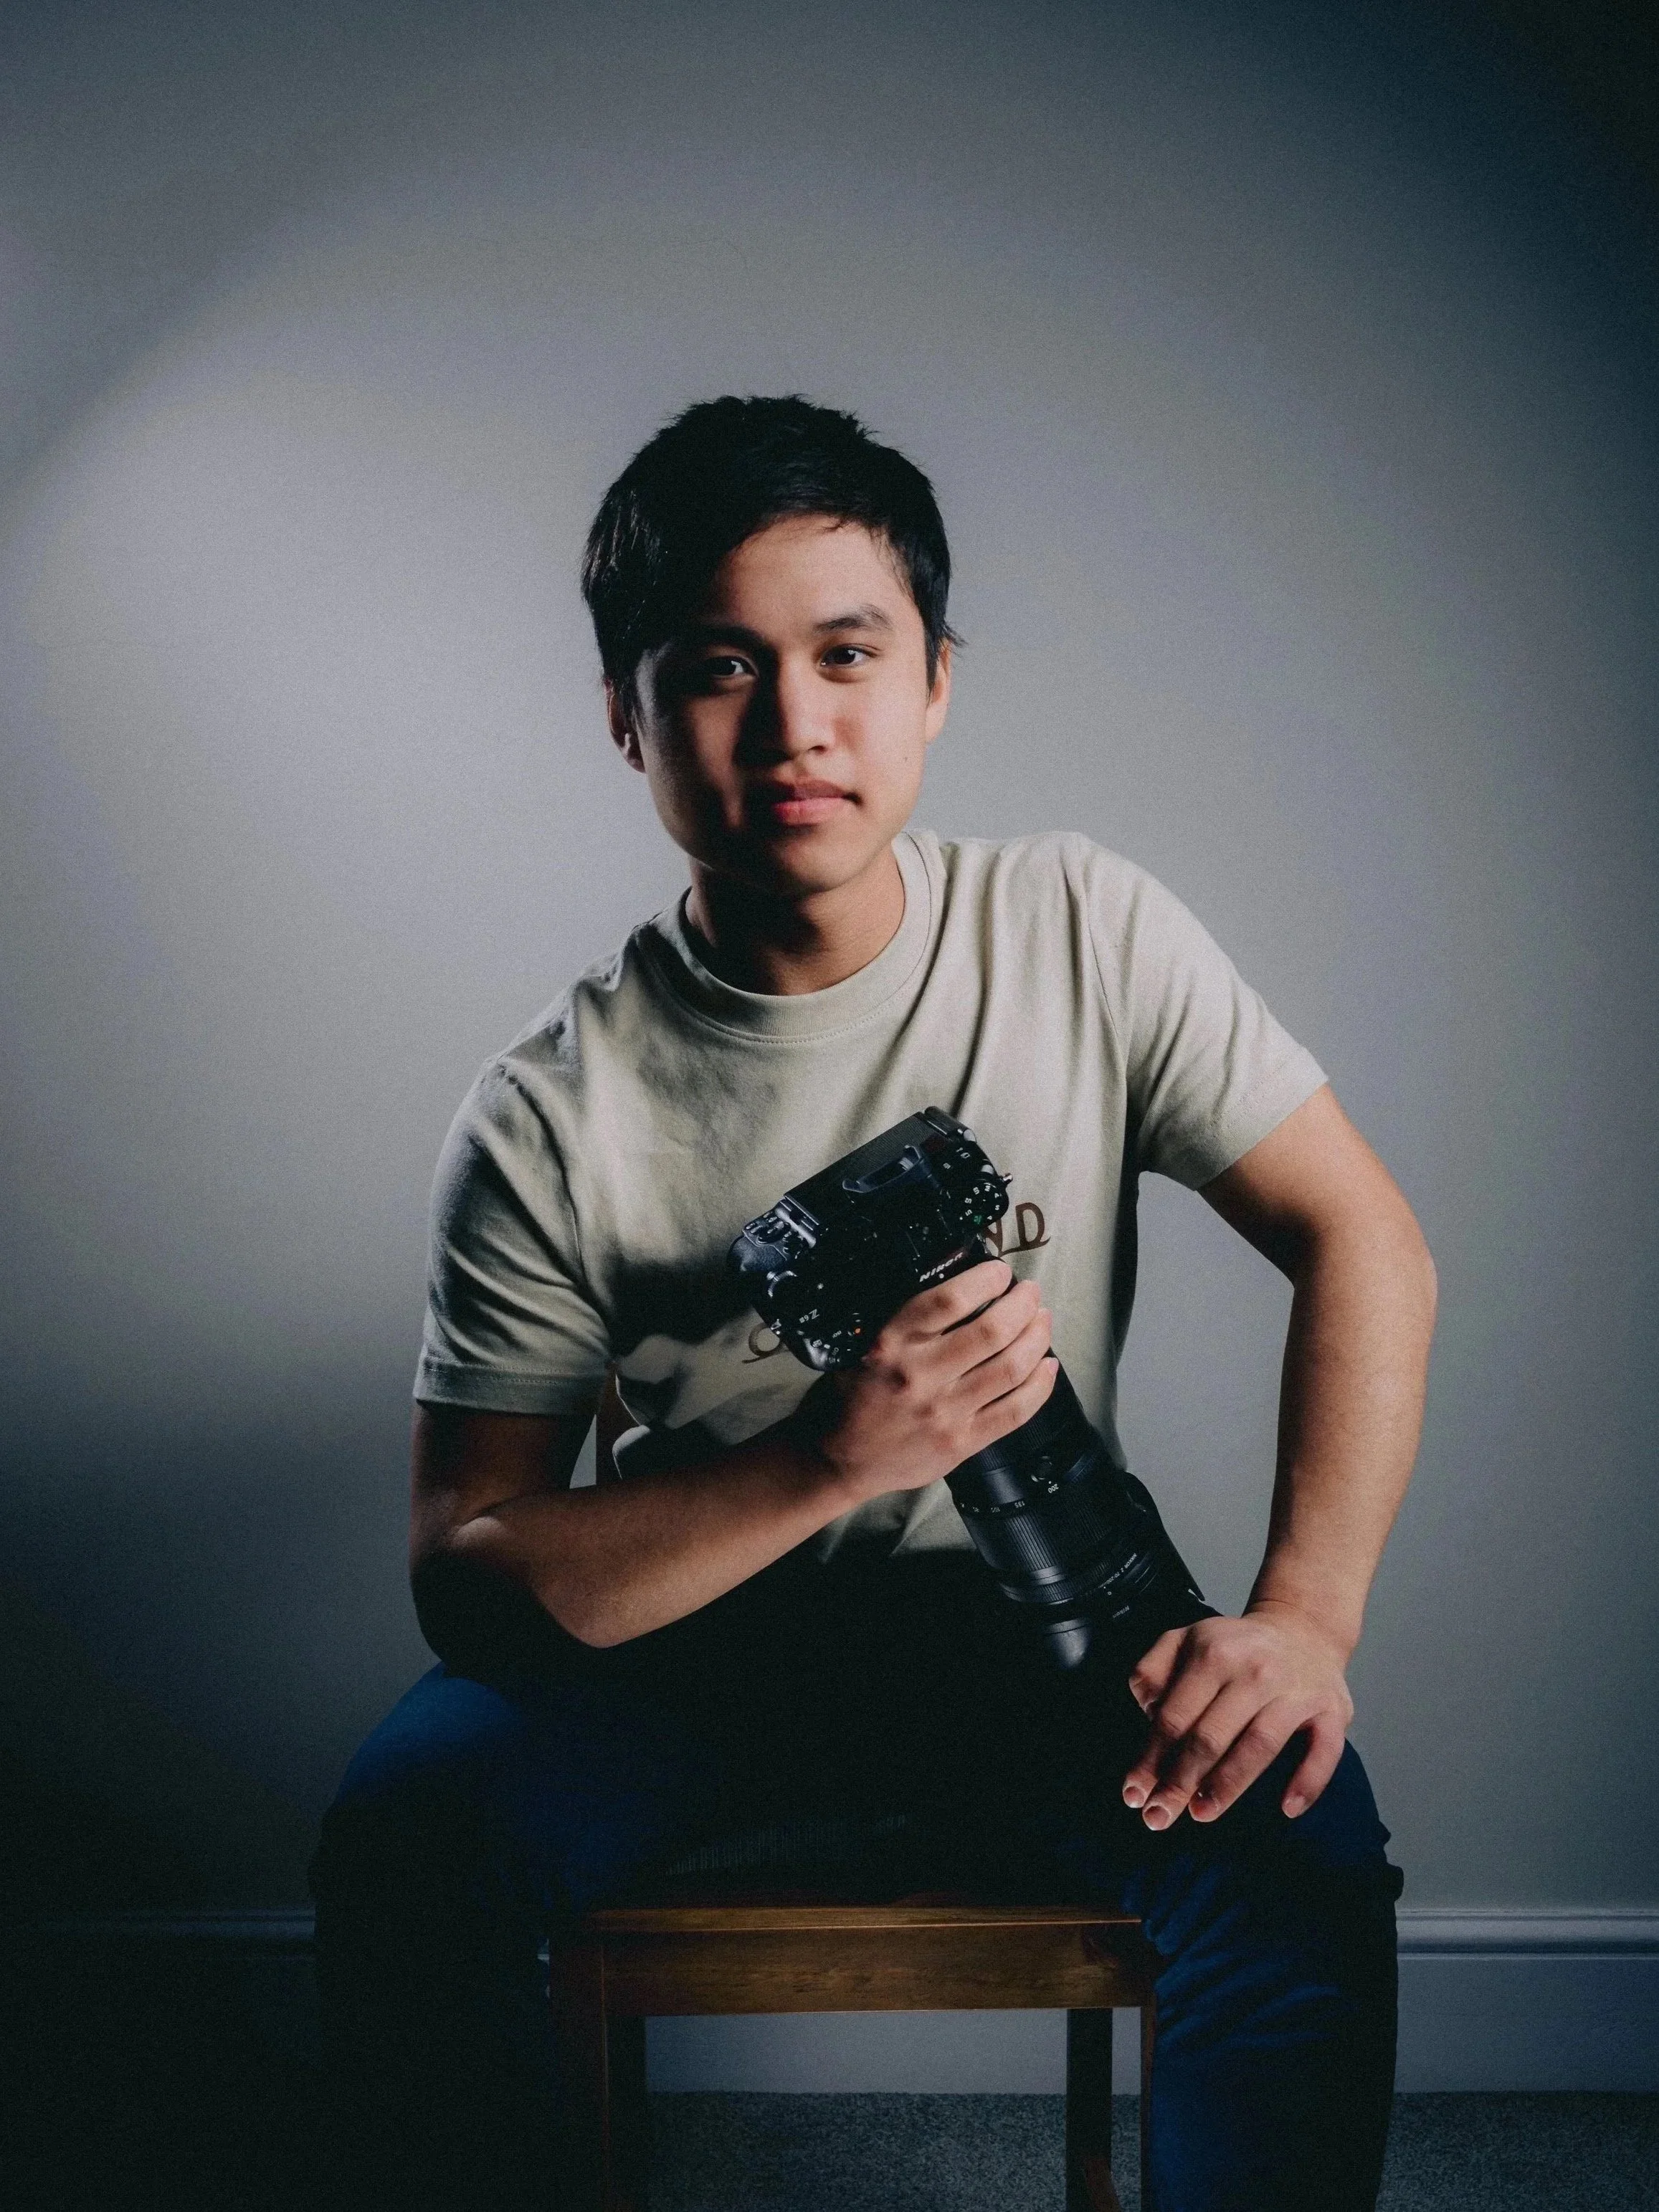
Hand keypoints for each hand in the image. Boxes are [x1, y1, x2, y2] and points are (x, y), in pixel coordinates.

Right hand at [806, 1260, 1056, 1503]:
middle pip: (992, 1331)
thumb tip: (959, 1279)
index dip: (985, 1279)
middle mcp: (920, 1376)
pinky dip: (1040, 1385)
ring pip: (1010, 1368)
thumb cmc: (851, 1395)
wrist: (837, 1459)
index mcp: (891, 1343)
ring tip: (1042, 1321)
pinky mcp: (961, 1443)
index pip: (949, 1299)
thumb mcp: (866, 1343)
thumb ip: (907, 1317)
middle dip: (1022, 1304)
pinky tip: (1047, 1366)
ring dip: (1037, 1338)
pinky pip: (1015, 1411)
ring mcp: (944, 1412)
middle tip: (1030, 1293)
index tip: (999, 1273)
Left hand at [1120, 1603, 1353, 1827]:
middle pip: (1211, 1736)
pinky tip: (1287, 1808)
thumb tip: (1148, 1713)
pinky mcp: (1332, 1710)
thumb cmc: (1236, 1647)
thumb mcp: (1184, 1640)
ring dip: (1228, 1785)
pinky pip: (1324, 1751)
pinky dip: (1308, 1781)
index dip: (1151, 1759)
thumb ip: (1153, 1670)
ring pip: (1259, 1745)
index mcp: (1213, 1653)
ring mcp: (1296, 1691)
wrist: (1303, 1629)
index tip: (1135, 1794)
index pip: (1174, 1717)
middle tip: (1159, 1817)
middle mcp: (1255, 1671)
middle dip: (1180, 1782)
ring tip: (1201, 1813)